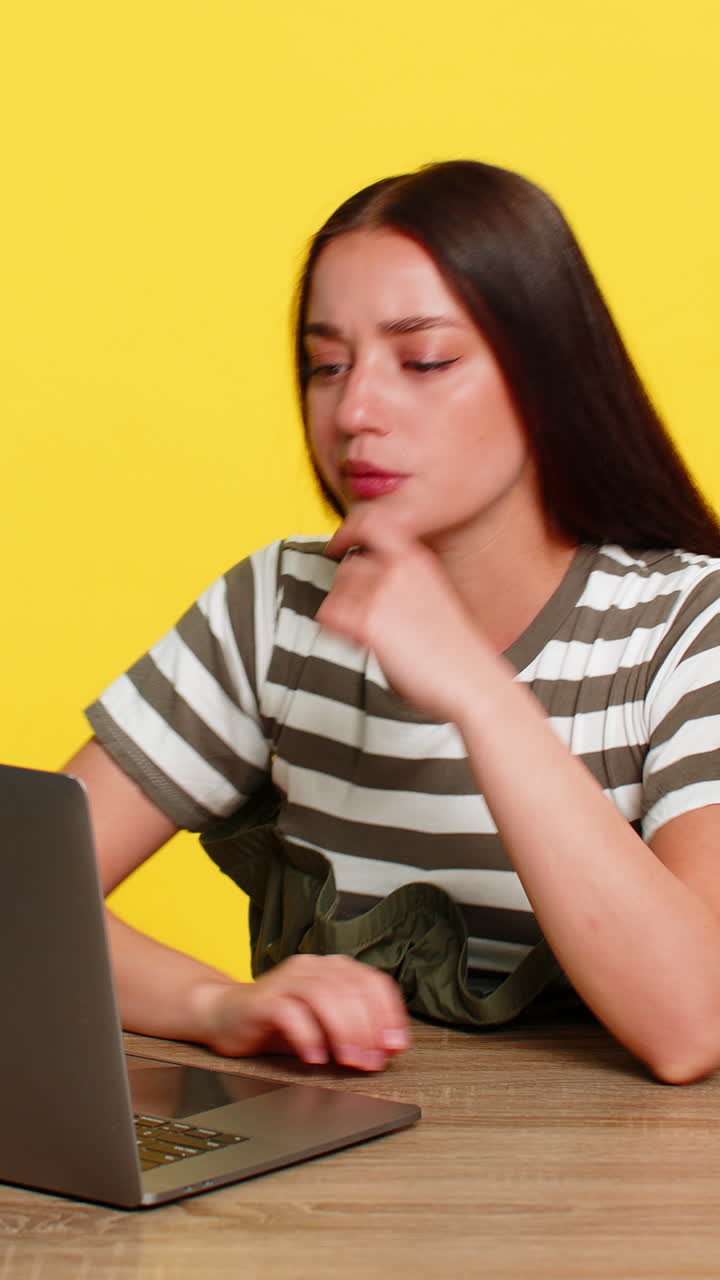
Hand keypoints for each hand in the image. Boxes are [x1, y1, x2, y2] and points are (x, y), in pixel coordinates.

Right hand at [192, 953, 409, 1070]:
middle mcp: (311, 967)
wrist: (224, 1015)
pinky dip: (307, 1036)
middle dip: (367, 1029)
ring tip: (349, 1061)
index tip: (395, 1046)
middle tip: (372, 1061)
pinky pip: (289, 1012)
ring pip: (323, 996)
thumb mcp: (324, 1027)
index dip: (389, 1014)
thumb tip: (389, 1048)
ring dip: (343, 1032)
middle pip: (351, 989)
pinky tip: (314, 1057)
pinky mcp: (262, 999)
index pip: (372, 982)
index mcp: (331, 968)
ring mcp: (285, 980)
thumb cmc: (278, 1022)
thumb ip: (355, 1031)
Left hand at [317, 509, 495, 724]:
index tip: (342, 546)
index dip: (352, 531)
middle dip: (350, 590)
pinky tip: (359, 643)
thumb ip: (406, 584)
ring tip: (368, 634)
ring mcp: (381, 592)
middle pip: (349, 566)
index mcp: (417, 560)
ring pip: (336, 591)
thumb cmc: (458, 651)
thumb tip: (375, 589)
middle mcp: (398, 569)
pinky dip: (336, 631)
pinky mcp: (367, 620)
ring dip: (344, 612)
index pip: (373, 524)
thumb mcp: (436, 598)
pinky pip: (328, 616)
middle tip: (365, 616)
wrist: (471, 679)